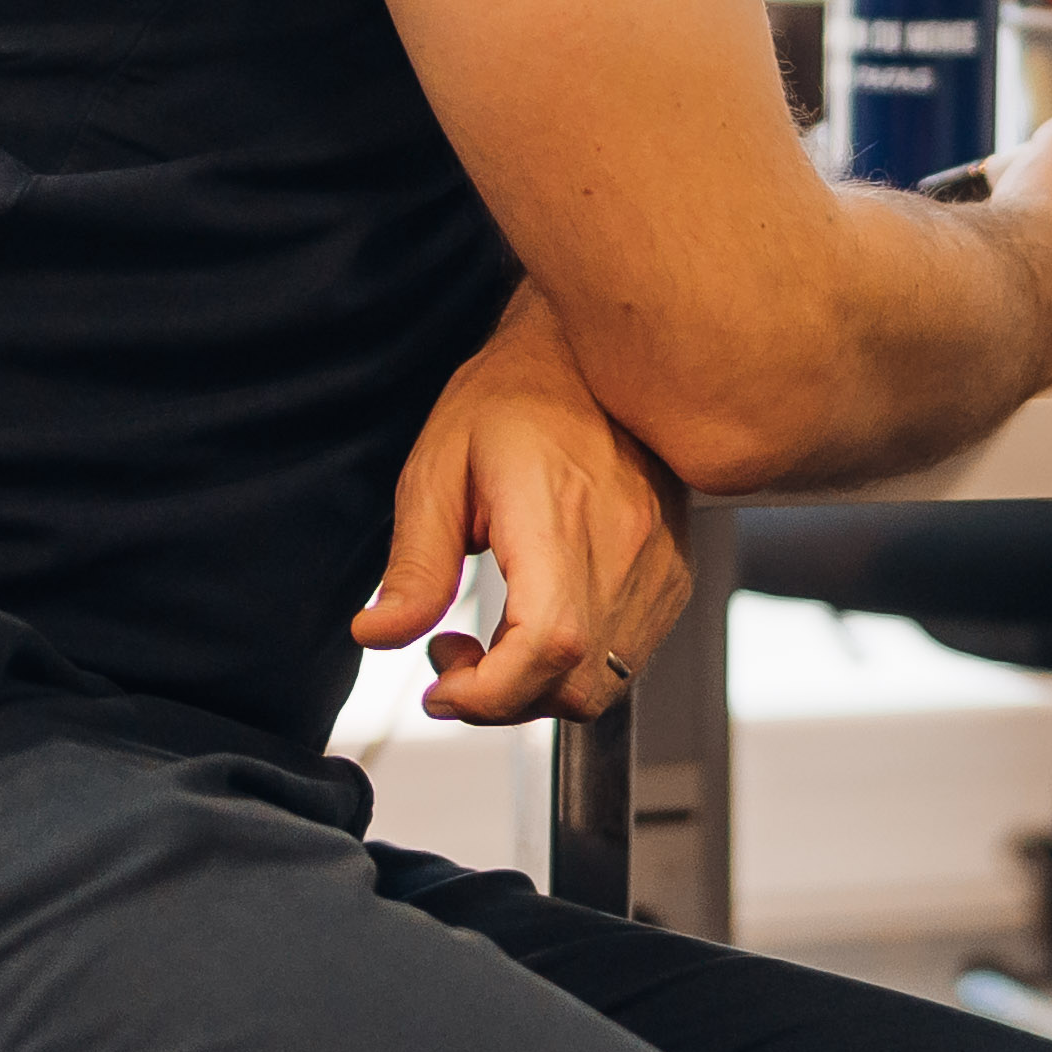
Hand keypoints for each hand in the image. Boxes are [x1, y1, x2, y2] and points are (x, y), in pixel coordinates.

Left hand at [359, 285, 698, 724]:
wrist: (588, 352)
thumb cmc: (512, 397)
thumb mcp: (437, 471)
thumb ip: (413, 565)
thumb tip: (379, 633)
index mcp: (560, 518)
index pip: (547, 646)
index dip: (491, 694)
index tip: (442, 688)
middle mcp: (625, 548)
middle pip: (576, 684)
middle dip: (502, 699)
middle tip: (452, 658)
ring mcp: (657, 564)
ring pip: (605, 681)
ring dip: (538, 687)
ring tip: (491, 639)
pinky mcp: (672, 571)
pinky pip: (628, 655)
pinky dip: (575, 665)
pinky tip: (536, 624)